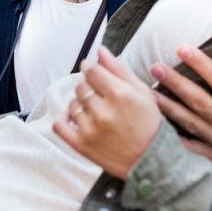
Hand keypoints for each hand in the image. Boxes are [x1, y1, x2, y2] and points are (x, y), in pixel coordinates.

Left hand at [54, 47, 160, 179]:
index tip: (93, 72)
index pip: (91, 71)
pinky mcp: (81, 145)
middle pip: (81, 86)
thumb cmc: (150, 124)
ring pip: (72, 104)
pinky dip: (63, 118)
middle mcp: (103, 111)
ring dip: (80, 104)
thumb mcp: (142, 93)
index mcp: (119, 94)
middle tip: (102, 98)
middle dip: (89, 88)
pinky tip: (74, 118)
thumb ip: (119, 69)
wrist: (152, 160)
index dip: (91, 68)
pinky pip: (60, 125)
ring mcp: (90, 129)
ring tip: (96, 112)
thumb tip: (100, 50)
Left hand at [150, 45, 211, 175]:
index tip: (182, 49)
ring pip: (191, 122)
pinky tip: (156, 126)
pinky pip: (191, 147)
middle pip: (199, 101)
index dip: (201, 64)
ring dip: (168, 106)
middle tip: (156, 67)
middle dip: (175, 82)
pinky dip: (174, 137)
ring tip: (149, 92)